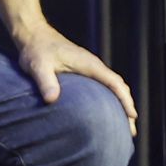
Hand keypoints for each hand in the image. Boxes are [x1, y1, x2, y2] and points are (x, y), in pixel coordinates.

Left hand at [16, 24, 137, 136]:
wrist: (33, 34)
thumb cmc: (36, 49)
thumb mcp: (38, 66)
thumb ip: (45, 81)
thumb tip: (52, 100)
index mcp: (88, 64)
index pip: (114, 82)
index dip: (124, 99)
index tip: (132, 116)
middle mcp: (93, 65)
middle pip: (118, 87)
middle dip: (127, 106)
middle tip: (131, 130)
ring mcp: (89, 68)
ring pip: (112, 86)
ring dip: (120, 103)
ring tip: (123, 126)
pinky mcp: (83, 71)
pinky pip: (103, 85)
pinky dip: (110, 98)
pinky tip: (107, 111)